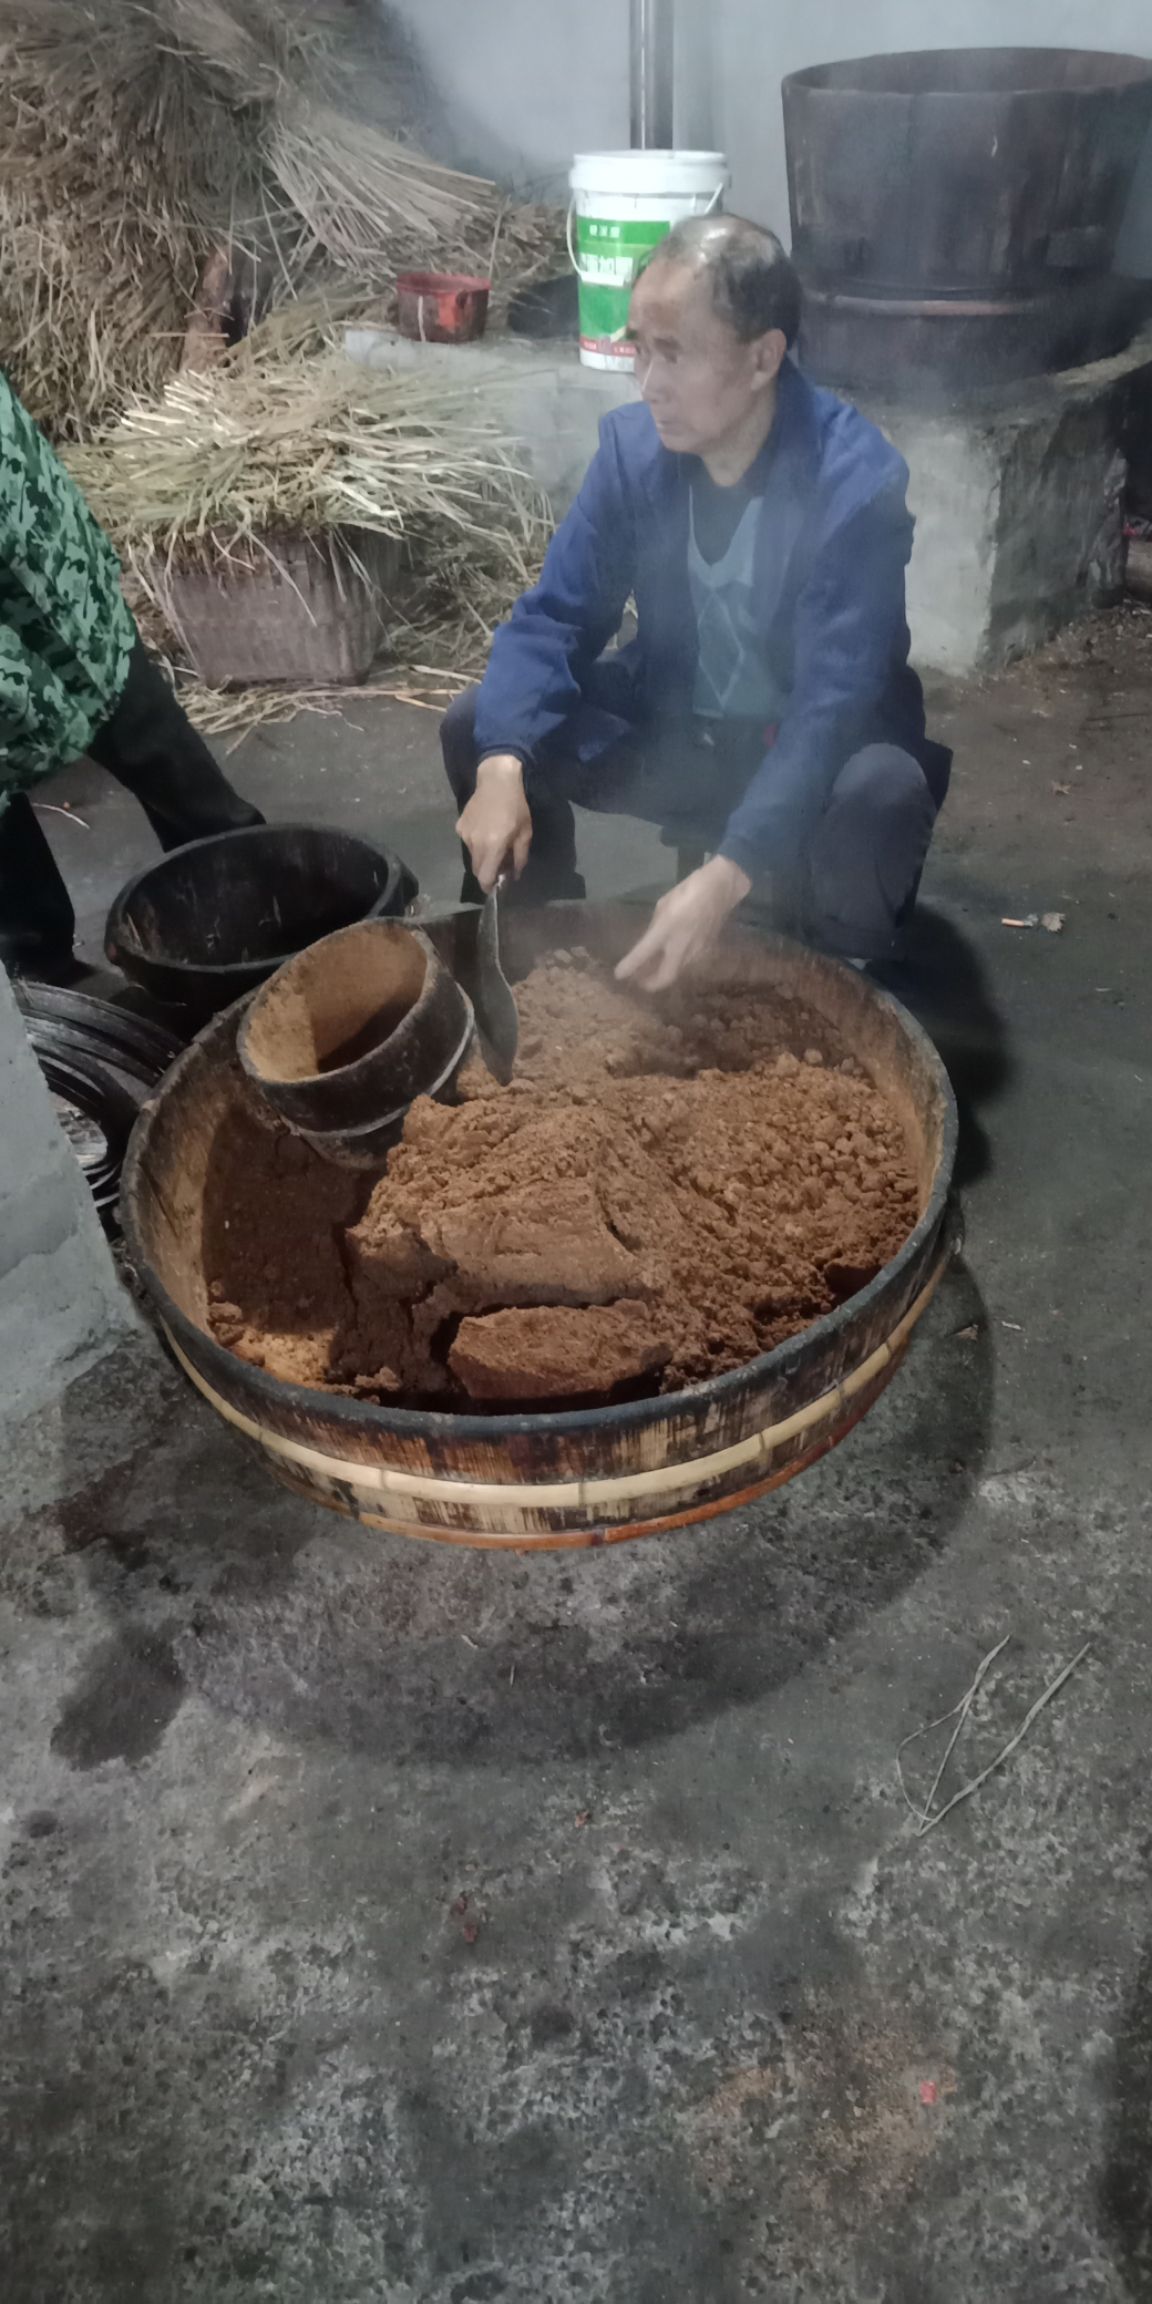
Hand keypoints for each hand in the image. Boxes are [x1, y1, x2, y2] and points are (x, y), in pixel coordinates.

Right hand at [456, 754, 532, 892]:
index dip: (489, 886)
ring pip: (472, 856)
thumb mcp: (525, 834)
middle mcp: (474, 843)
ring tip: (495, 842)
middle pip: (477, 869)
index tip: (495, 887)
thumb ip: (520, 858)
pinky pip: (468, 842)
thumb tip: (515, 876)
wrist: (497, 781)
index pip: (484, 877)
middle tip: (500, 863)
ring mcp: (464, 834)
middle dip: (488, 871)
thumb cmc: (516, 807)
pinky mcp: (459, 826)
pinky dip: (476, 843)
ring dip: (482, 856)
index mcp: (492, 847)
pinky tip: (485, 829)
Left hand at [615, 855, 751, 991]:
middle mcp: (681, 946)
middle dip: (650, 983)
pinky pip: (687, 964)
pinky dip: (675, 965)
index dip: (629, 966)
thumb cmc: (689, 890)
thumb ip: (656, 926)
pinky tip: (671, 958)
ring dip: (663, 974)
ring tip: (652, 970)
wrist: (722, 888)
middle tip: (639, 981)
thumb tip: (651, 940)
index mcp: (666, 930)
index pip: (643, 954)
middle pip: (665, 977)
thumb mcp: (664, 904)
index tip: (618, 975)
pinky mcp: (707, 951)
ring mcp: (697, 951)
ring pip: (677, 972)